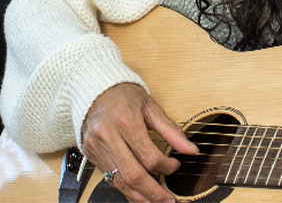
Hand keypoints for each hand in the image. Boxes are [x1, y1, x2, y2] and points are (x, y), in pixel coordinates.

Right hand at [81, 83, 197, 202]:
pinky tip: (139, 193)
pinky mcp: (90, 154)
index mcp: (124, 120)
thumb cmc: (125, 96)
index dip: (166, 166)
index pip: (149, 156)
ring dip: (139, 196)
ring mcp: (96, 147)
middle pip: (133, 174)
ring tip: (156, 202)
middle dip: (153, 193)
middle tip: (169, 200)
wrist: (96, 90)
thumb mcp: (151, 107)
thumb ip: (172, 131)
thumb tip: (191, 150)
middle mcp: (107, 135)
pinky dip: (126, 188)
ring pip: (119, 181)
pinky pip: (109, 178)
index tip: (176, 165)